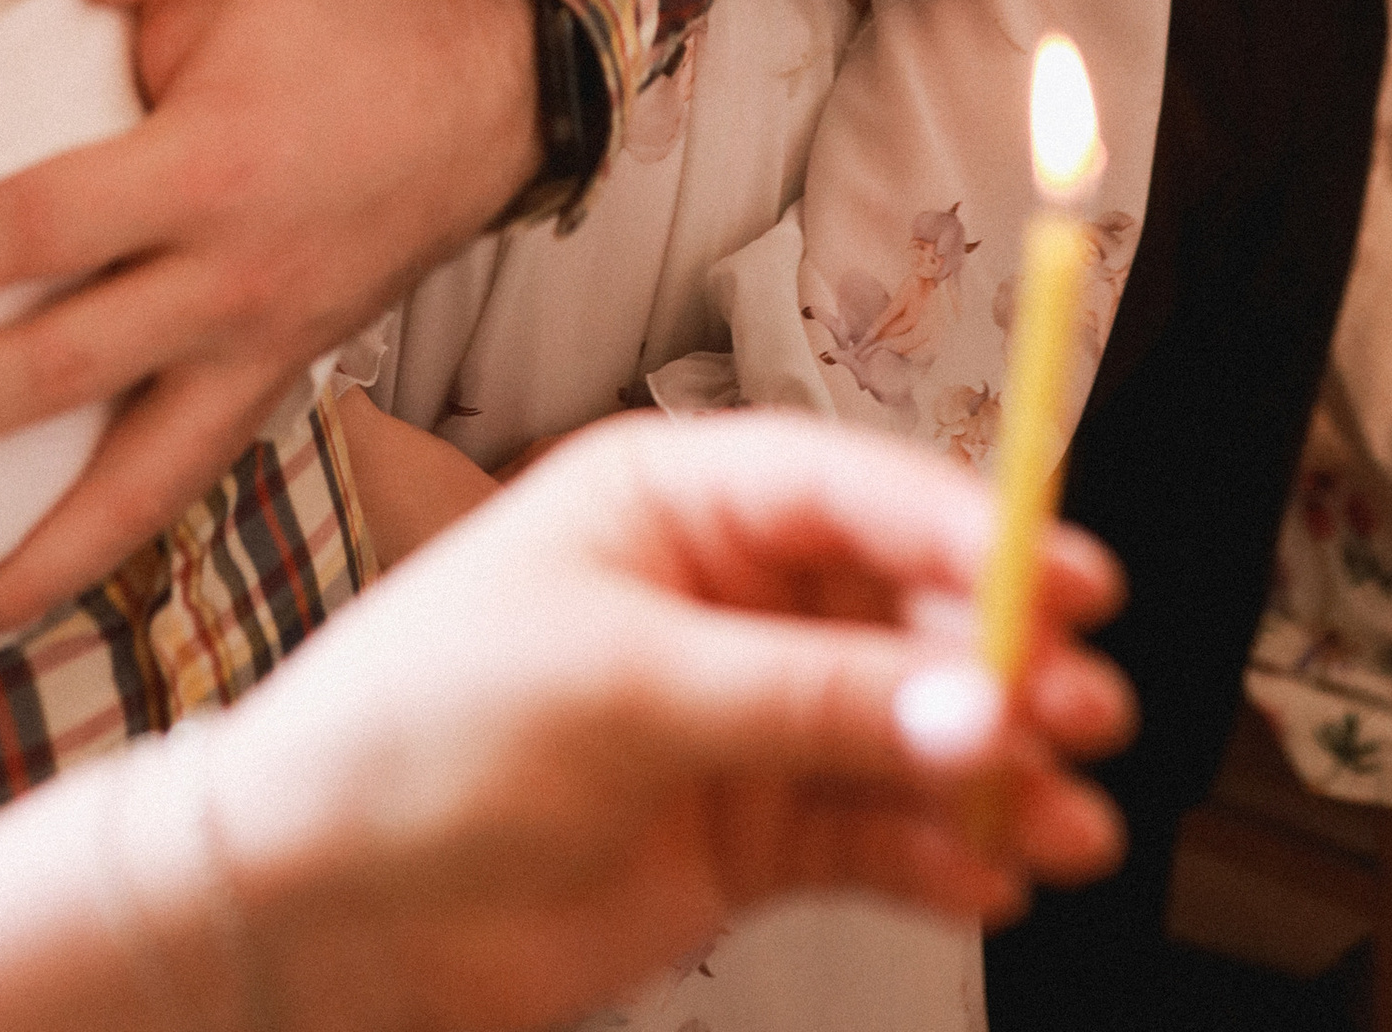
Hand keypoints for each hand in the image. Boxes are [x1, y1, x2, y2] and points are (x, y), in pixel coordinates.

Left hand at [0, 0, 541, 641]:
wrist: (485, 94)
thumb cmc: (332, 14)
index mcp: (207, 169)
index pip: (37, 231)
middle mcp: (232, 283)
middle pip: (60, 375)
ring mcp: (262, 353)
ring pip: (136, 489)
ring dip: (30, 560)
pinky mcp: (280, 386)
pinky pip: (187, 487)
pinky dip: (113, 551)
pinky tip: (39, 591)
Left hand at [207, 415, 1130, 1023]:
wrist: (310, 904)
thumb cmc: (416, 736)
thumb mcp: (621, 693)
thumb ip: (807, 703)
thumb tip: (975, 707)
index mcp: (671, 498)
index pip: (851, 488)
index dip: (969, 524)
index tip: (1071, 576)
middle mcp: (718, 593)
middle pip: (902, 606)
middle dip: (1001, 656)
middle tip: (1082, 708)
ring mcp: (736, 715)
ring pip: (906, 726)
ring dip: (994, 766)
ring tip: (1067, 816)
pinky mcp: (742, 831)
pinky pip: (874, 830)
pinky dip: (942, 853)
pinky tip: (994, 875)